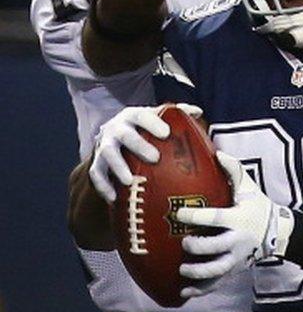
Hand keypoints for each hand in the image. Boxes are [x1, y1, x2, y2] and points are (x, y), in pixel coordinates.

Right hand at [88, 104, 202, 202]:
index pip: (141, 115)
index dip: (152, 123)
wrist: (114, 136)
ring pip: (107, 154)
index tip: (166, 133)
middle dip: (138, 145)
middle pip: (124, 134)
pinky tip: (114, 198)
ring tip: (129, 180)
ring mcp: (104, 145)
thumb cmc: (144, 128)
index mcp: (133, 116)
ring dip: (117, 166)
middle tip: (155, 158)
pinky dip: (104, 186)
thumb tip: (197, 112)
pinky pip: (96, 175)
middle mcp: (116, 128)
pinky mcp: (96, 162)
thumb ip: (177, 114)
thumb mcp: (158, 118)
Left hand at [177, 152, 293, 297]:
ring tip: (183, 269)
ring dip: (199, 272)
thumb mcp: (249, 187)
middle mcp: (238, 240)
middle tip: (185, 243)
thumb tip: (217, 152)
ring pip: (217, 269)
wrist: (278, 231)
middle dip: (198, 247)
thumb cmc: (257, 206)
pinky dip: (201, 289)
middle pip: (216, 248)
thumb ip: (234, 170)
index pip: (215, 218)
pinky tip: (184, 291)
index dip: (196, 216)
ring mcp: (237, 257)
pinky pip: (217, 283)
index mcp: (238, 218)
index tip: (178, 213)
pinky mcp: (235, 269)